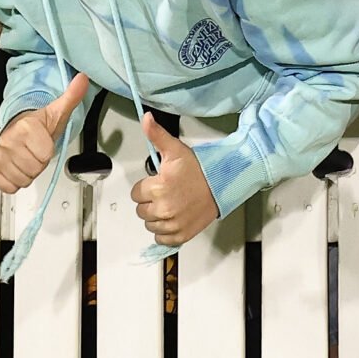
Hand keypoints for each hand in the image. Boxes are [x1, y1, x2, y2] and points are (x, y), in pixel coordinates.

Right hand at [0, 71, 88, 192]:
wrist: (16, 128)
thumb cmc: (37, 124)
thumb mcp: (57, 111)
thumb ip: (72, 96)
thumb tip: (83, 79)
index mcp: (25, 127)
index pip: (45, 156)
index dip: (48, 152)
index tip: (44, 142)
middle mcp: (7, 140)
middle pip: (34, 169)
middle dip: (38, 164)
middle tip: (35, 151)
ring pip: (23, 180)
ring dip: (27, 173)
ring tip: (26, 158)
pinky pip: (9, 187)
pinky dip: (14, 181)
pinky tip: (15, 166)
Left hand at [132, 113, 219, 245]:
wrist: (222, 184)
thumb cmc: (200, 169)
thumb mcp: (175, 149)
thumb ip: (156, 134)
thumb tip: (145, 118)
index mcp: (159, 187)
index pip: (136, 194)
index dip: (146, 187)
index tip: (157, 183)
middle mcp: (164, 208)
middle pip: (141, 210)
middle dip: (150, 201)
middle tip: (165, 193)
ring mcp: (173, 224)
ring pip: (150, 225)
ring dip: (156, 217)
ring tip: (170, 204)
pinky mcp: (182, 234)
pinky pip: (162, 239)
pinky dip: (165, 232)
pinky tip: (172, 218)